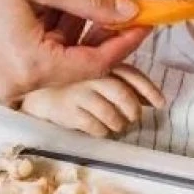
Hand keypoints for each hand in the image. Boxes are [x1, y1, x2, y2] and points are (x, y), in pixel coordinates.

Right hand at [0, 0, 148, 100]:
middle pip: (79, 62)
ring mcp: (9, 80)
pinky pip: (41, 53)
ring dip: (75, 22)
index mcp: (32, 67)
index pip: (96, 64)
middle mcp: (21, 84)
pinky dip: (54, 27)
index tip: (145, 21)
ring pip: (60, 55)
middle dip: (99, 27)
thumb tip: (128, 12)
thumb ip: (90, 2)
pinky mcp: (2, 70)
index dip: (125, 42)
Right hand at [20, 66, 164, 136]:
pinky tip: (100, 129)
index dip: (149, 90)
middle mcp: (89, 74)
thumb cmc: (72, 83)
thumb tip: (152, 101)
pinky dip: (103, 131)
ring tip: (117, 125)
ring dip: (119, 124)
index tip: (160, 104)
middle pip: (123, 96)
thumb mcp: (96, 74)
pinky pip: (95, 127)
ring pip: (111, 115)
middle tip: (132, 118)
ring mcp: (77, 92)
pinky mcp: (67, 110)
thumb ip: (122, 81)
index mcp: (99, 61)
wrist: (32, 91)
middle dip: (133, 111)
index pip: (131, 74)